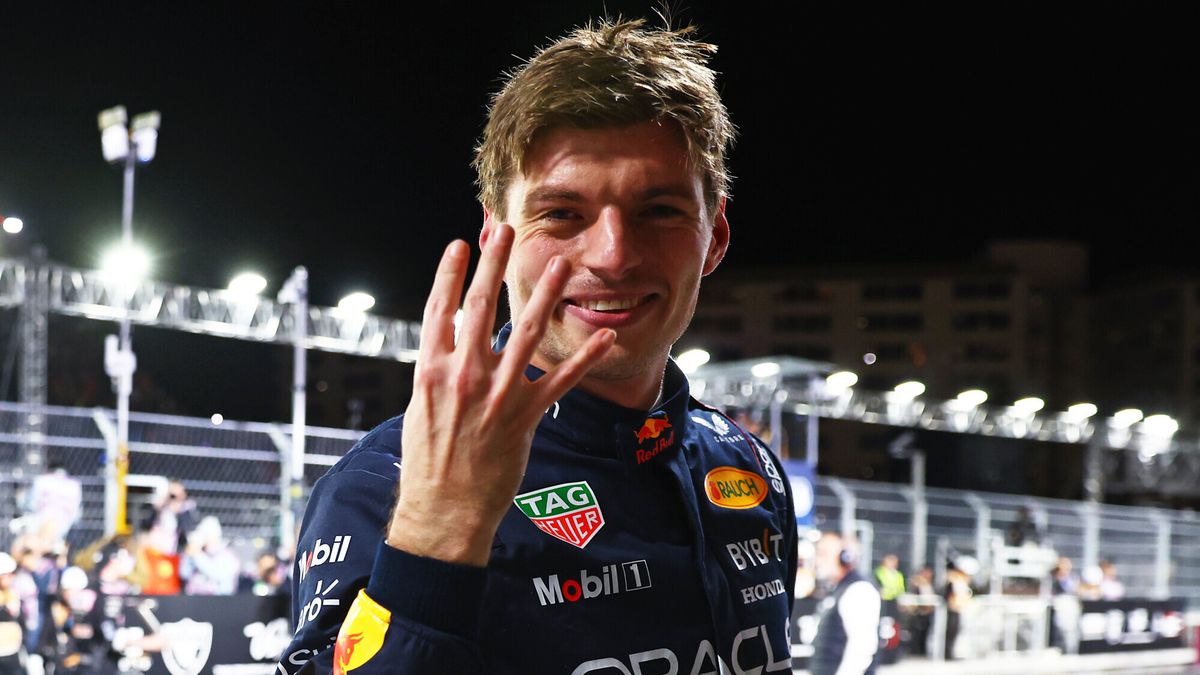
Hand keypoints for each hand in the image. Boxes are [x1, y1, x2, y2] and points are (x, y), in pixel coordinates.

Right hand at [386, 225, 614, 565]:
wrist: (444, 507)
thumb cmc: (429, 460)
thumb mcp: (421, 408)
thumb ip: (439, 372)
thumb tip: (449, 344)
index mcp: (431, 370)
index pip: (439, 310)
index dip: (450, 274)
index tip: (461, 244)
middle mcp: (463, 375)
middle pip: (480, 309)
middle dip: (495, 266)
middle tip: (508, 231)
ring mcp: (496, 394)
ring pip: (526, 334)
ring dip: (546, 295)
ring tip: (562, 265)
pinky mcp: (524, 416)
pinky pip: (560, 379)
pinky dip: (586, 357)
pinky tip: (606, 335)